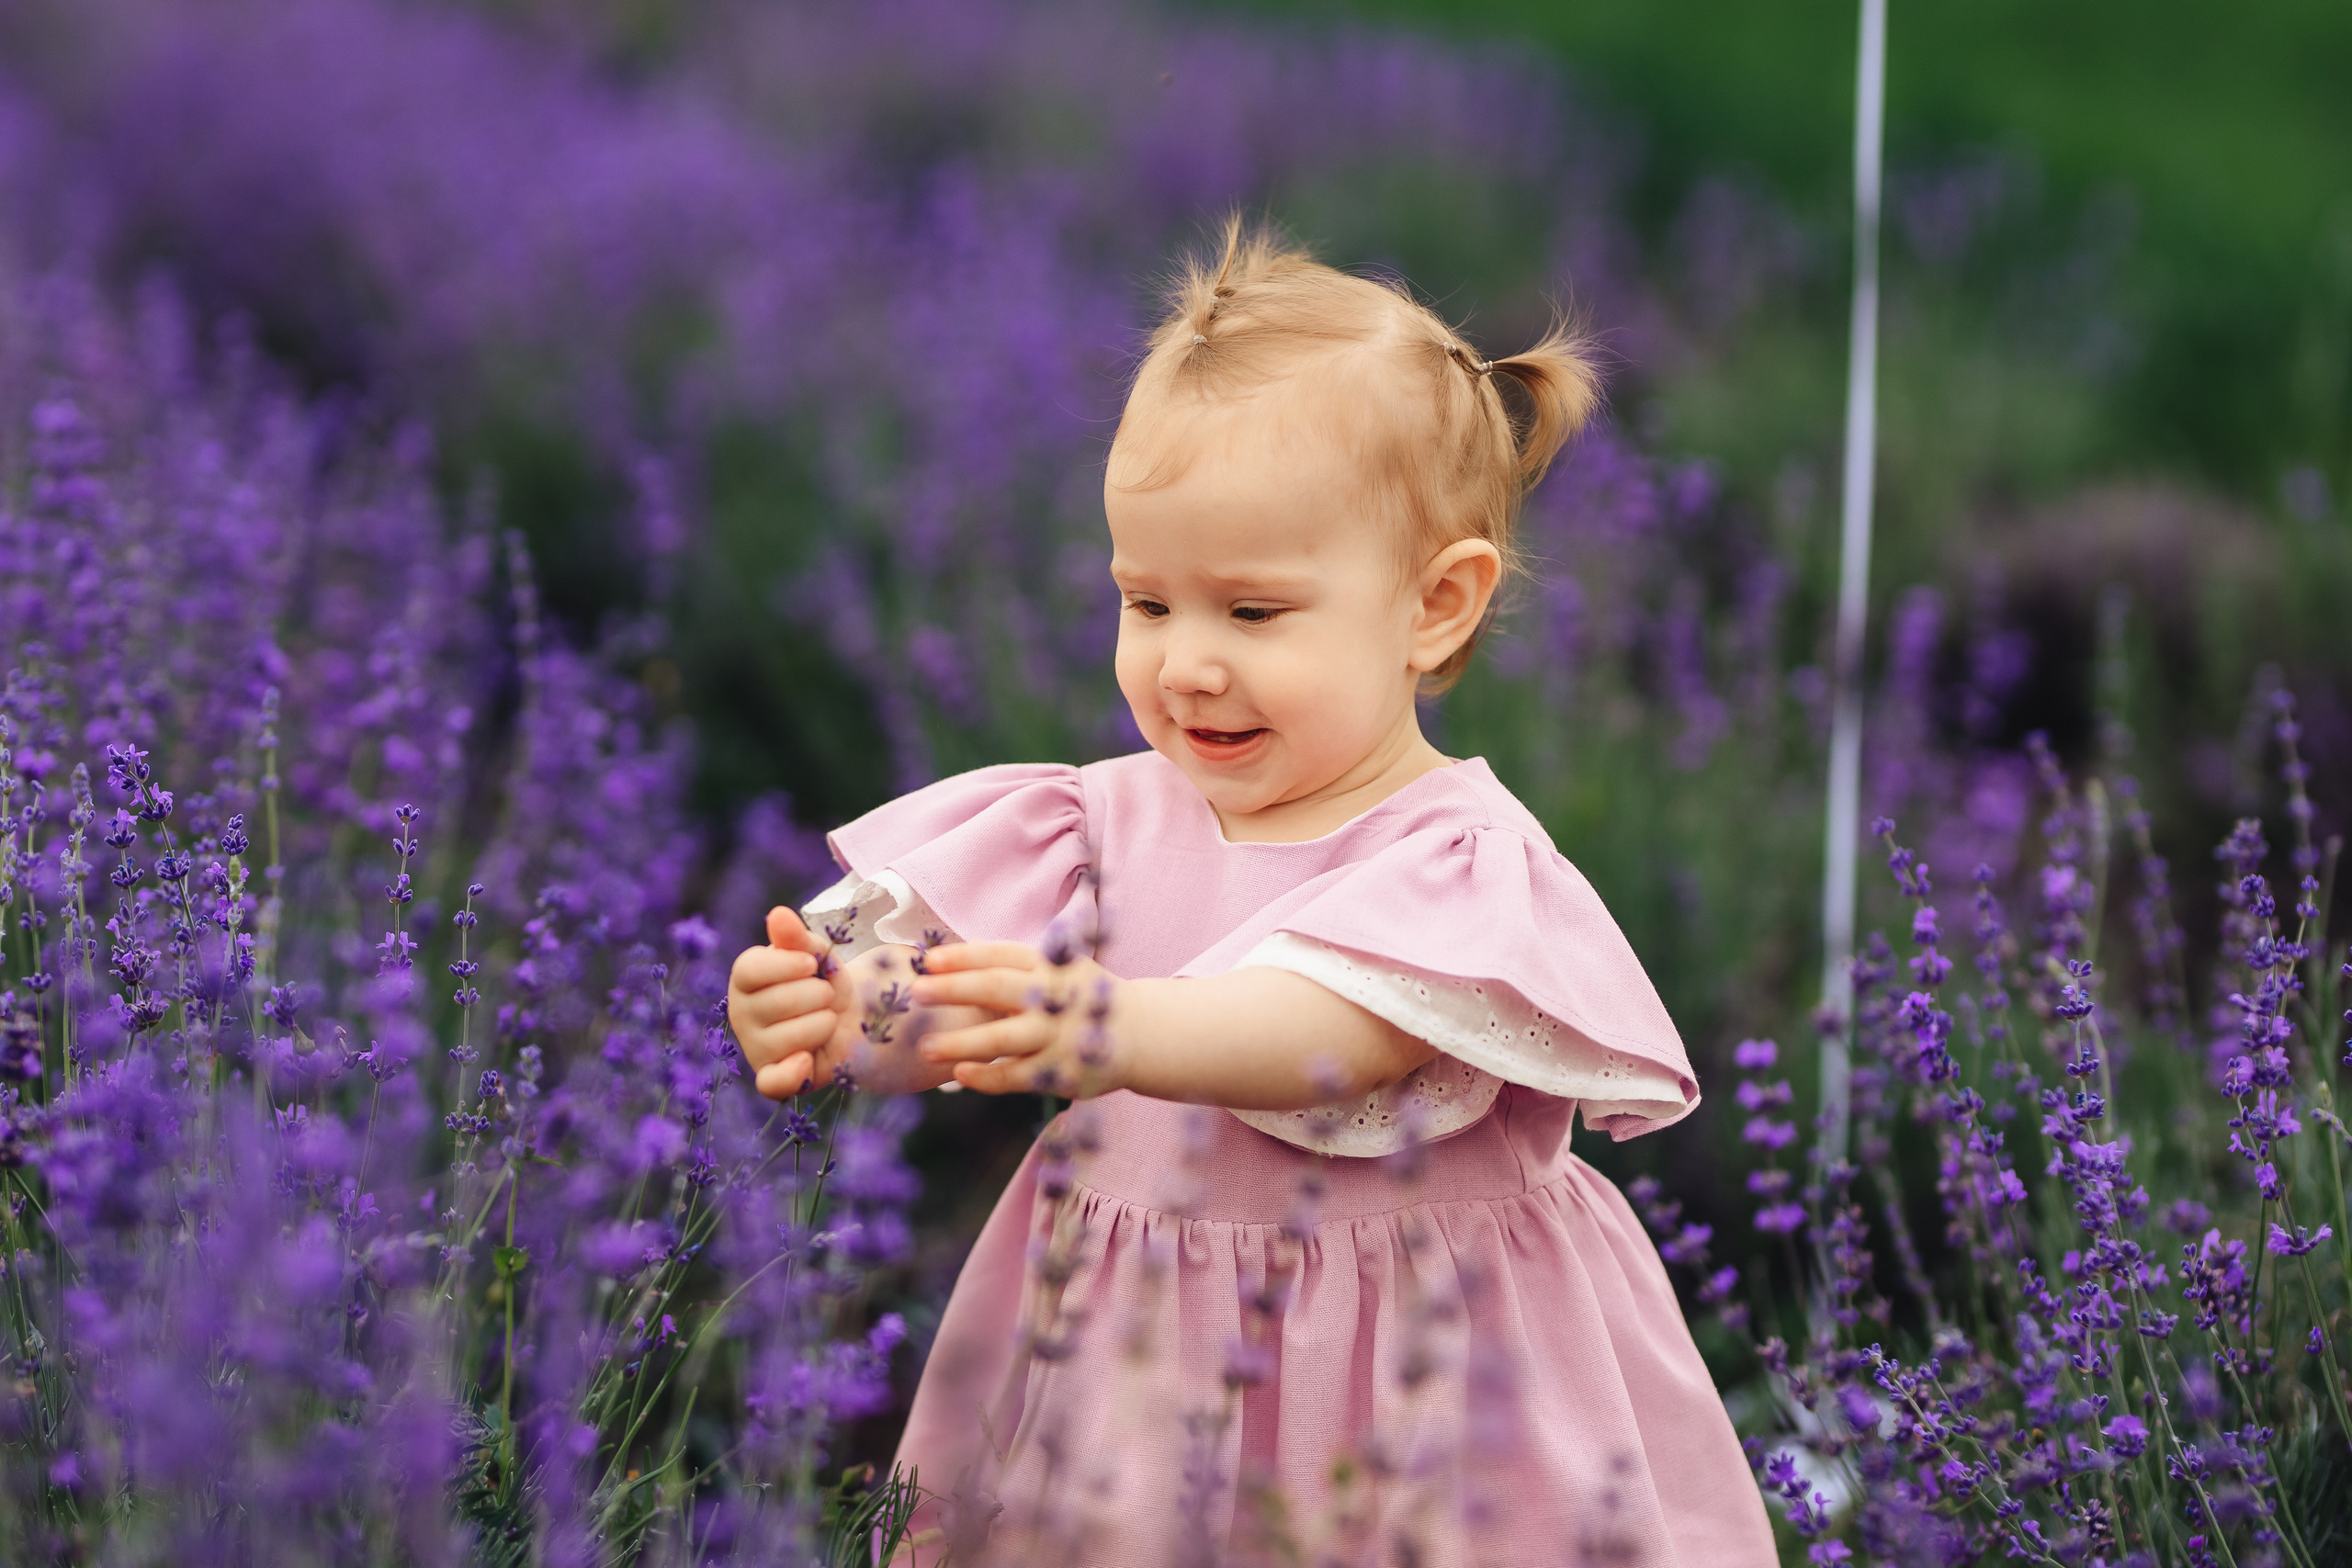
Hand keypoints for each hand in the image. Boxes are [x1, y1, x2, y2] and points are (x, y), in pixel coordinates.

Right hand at [727, 906, 855, 1098]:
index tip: (811, 964)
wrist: (850, 1015)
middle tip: (825, 996)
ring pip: (789, 1038)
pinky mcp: (772, 1076)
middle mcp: (742, 1013)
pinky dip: (791, 1073)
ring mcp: (755, 1047)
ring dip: (823, 1024)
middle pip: (777, 1003)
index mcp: (745, 978)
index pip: (750, 969)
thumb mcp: (815, 952)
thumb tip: (778, 914)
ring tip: (825, 1019)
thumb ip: (796, 936)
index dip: (786, 965)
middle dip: (818, 996)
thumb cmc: (824, 979)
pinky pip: (772, 1083)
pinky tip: (806, 1059)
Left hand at [909, 942, 1125, 1095]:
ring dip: (962, 1043)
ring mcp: (1057, 1035)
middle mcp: (1053, 997)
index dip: (965, 957)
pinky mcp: (1060, 1071)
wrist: (1140, 1033)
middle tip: (918, 992)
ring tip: (926, 1048)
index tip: (930, 960)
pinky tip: (959, 1074)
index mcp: (1050, 965)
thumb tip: (949, 967)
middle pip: (998, 989)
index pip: (1001, 956)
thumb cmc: (1080, 999)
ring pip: (1003, 1038)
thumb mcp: (1058, 972)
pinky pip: (1016, 1076)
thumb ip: (1014, 971)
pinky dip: (987, 1076)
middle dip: (955, 990)